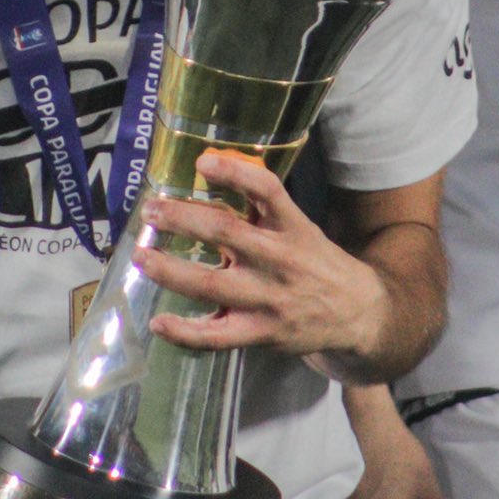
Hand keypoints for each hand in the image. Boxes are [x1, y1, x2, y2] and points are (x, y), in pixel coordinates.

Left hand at [133, 152, 387, 376]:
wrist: (356, 314)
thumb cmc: (315, 262)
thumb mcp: (299, 227)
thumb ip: (262, 208)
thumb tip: (212, 172)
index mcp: (292, 227)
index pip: (267, 191)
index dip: (235, 174)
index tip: (202, 162)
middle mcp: (280, 260)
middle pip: (227, 234)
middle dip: (183, 219)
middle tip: (151, 211)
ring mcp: (269, 299)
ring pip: (212, 285)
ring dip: (170, 270)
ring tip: (142, 256)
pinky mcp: (262, 333)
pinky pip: (217, 336)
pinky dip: (185, 332)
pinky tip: (159, 322)